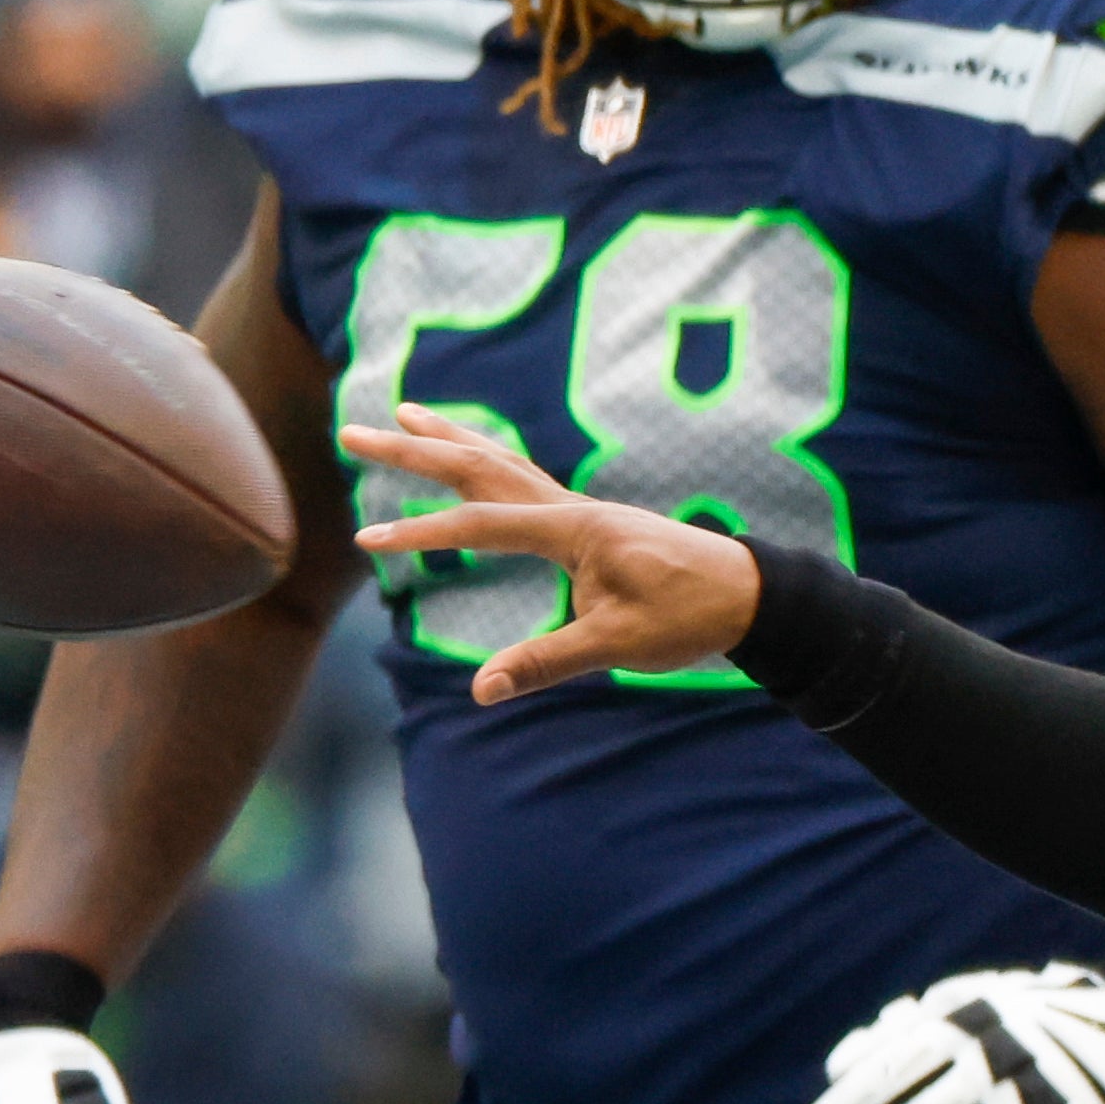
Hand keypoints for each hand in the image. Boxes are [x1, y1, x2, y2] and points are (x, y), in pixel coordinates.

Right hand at [342, 404, 763, 698]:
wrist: (753, 595)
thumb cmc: (691, 617)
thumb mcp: (618, 646)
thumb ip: (546, 661)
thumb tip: (482, 689)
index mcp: (573, 528)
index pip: (478, 525)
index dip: (419, 532)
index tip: (365, 538)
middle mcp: (572, 506)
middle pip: (477, 468)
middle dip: (411, 451)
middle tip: (351, 430)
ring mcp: (582, 509)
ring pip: (502, 462)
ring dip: (449, 441)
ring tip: (406, 414)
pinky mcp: (592, 522)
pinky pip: (526, 480)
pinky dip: (491, 463)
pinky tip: (479, 463)